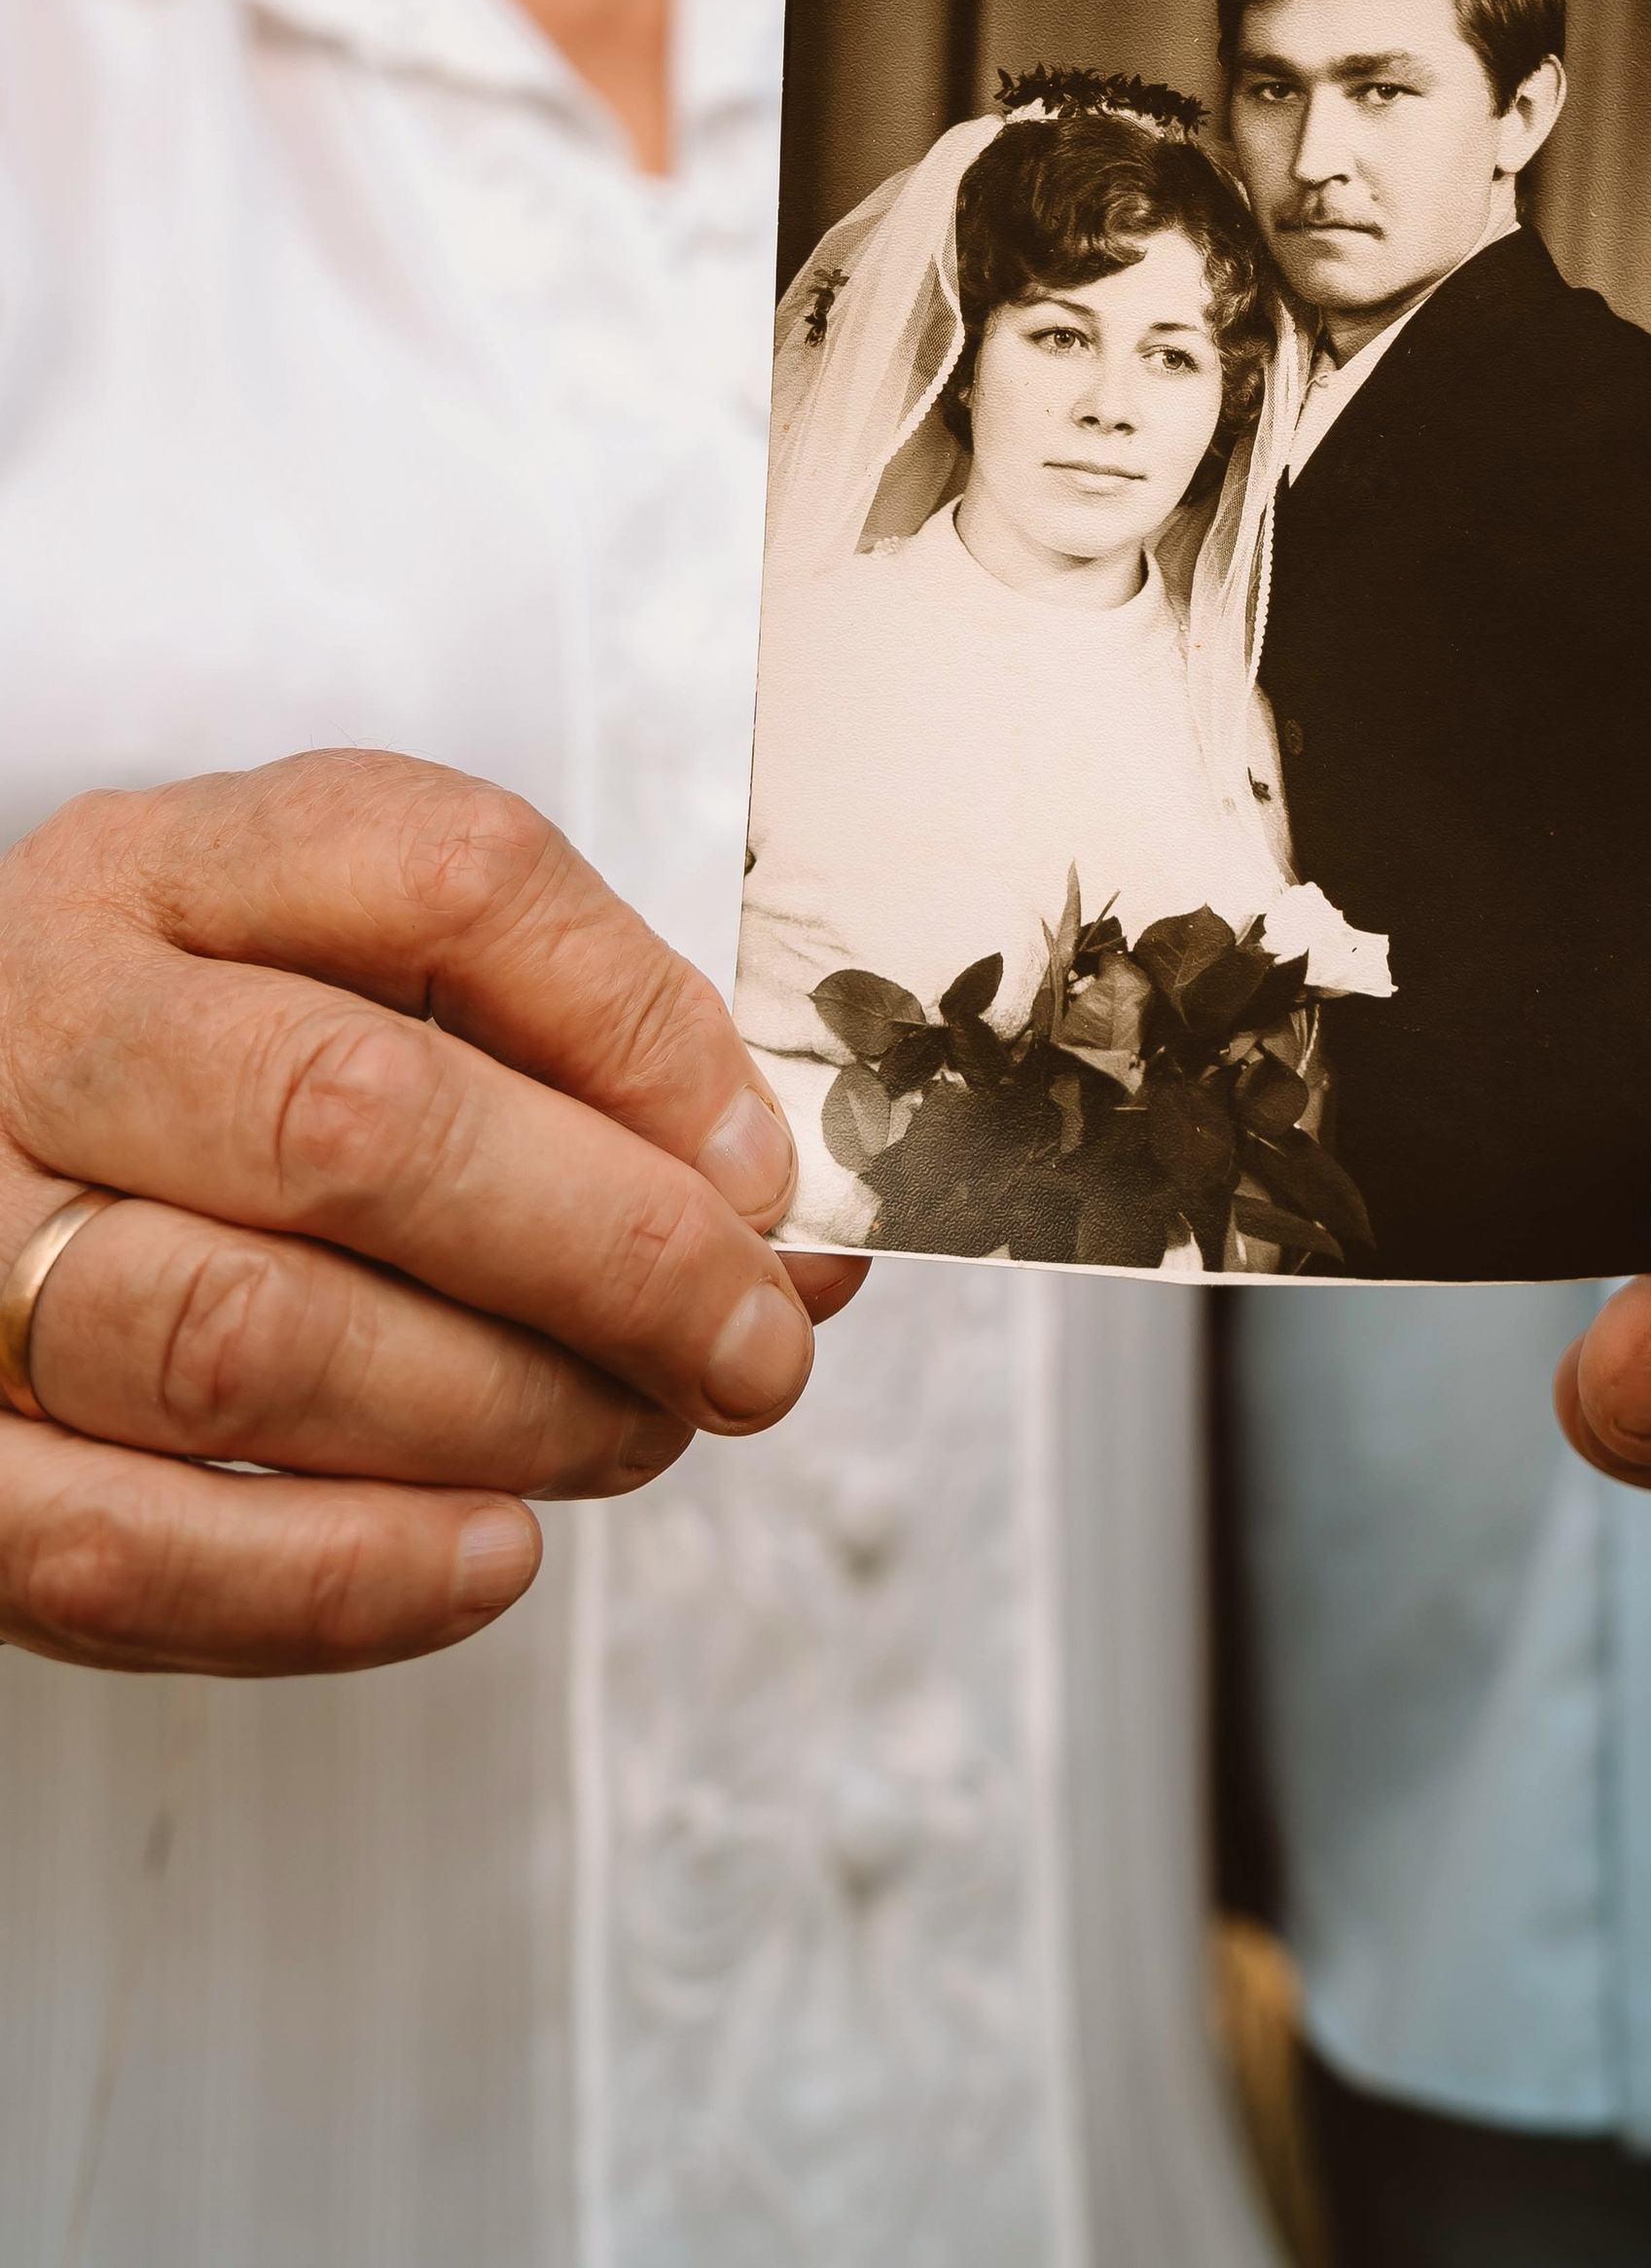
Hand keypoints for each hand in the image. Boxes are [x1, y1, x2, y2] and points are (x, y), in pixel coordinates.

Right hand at [0, 753, 865, 1676]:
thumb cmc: (204, 1075)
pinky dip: (340, 1574)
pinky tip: (489, 1551)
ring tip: (635, 1434)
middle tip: (748, 1344)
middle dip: (607, 1252)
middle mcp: (48, 1022)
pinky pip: (126, 1542)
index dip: (643, 1031)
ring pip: (243, 1340)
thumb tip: (785, 1231)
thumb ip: (570, 1070)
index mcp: (176, 869)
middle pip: (351, 1119)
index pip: (453, 879)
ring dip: (500, 1415)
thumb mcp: (357, 984)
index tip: (759, 1164)